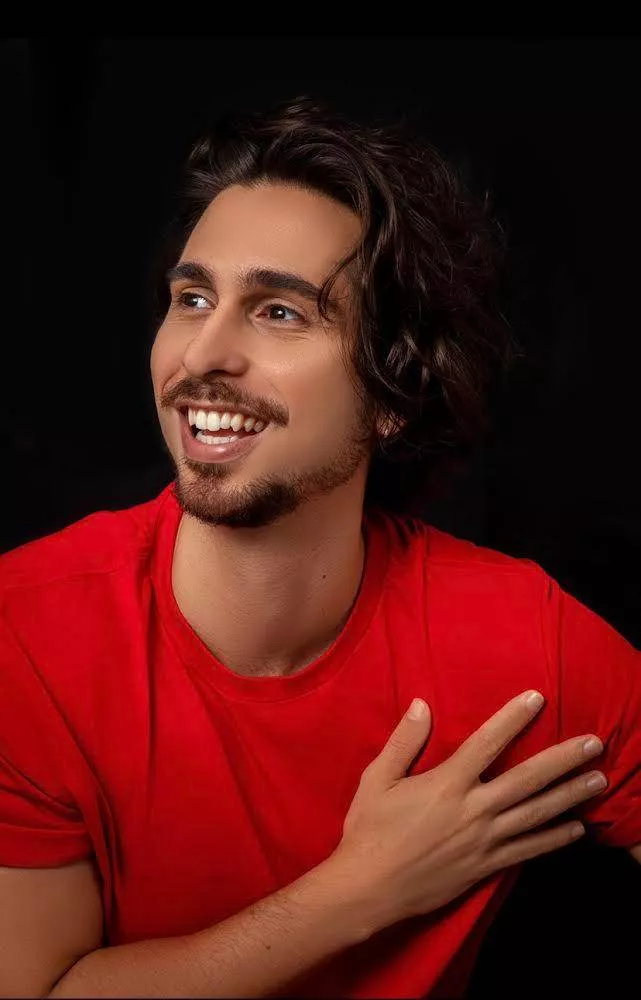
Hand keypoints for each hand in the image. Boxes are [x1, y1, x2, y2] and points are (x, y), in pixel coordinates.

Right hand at [331, 691, 605, 932]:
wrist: (369, 889)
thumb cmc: (369, 830)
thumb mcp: (377, 779)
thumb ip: (404, 742)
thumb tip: (422, 705)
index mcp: (447, 783)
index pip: (487, 742)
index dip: (513, 718)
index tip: (537, 698)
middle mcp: (473, 810)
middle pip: (527, 779)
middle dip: (563, 759)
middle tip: (594, 743)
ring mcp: (484, 841)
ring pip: (536, 814)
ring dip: (570, 796)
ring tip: (598, 780)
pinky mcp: (486, 866)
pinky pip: (528, 850)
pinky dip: (554, 839)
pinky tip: (577, 829)